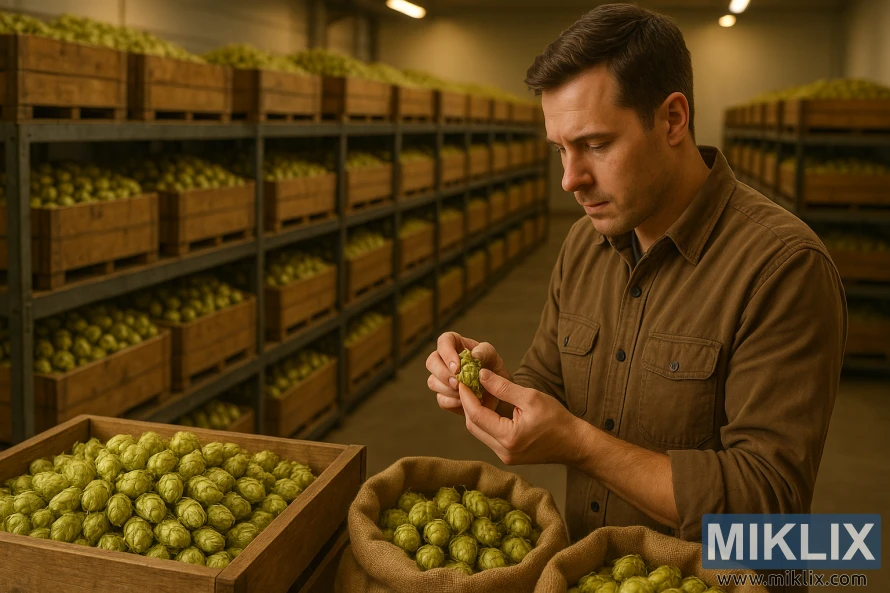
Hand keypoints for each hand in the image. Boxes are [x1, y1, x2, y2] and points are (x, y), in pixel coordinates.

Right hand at [425, 332, 510, 415]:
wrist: (498, 393)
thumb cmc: (493, 369)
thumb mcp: (493, 357)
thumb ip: (485, 352)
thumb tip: (474, 355)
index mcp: (455, 345)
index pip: (444, 341)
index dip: (446, 353)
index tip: (457, 367)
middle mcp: (444, 360)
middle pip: (431, 362)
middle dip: (443, 374)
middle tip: (457, 383)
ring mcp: (442, 379)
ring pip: (432, 382)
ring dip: (447, 389)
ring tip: (465, 392)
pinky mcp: (444, 395)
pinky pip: (441, 399)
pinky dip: (452, 402)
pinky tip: (464, 401)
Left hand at [458, 369, 582, 465]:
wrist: (574, 443)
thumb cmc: (556, 419)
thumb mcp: (530, 397)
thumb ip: (503, 387)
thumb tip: (481, 375)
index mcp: (509, 437)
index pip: (476, 416)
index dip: (467, 397)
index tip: (463, 381)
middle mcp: (503, 451)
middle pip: (474, 426)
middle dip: (468, 405)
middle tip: (467, 386)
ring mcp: (505, 456)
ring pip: (479, 433)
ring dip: (476, 414)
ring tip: (476, 394)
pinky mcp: (508, 456)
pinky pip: (489, 437)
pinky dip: (485, 422)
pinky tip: (488, 408)